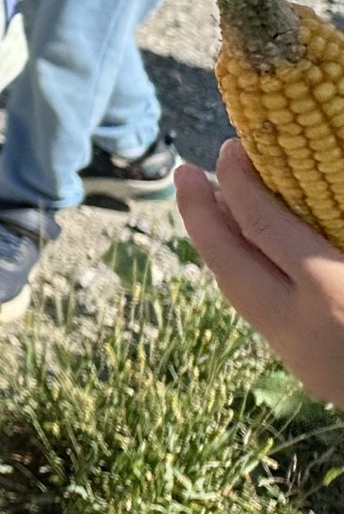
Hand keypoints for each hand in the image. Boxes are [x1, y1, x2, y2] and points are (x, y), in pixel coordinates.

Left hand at [177, 139, 343, 405]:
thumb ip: (334, 223)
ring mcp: (294, 348)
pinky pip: (254, 307)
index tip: (230, 149)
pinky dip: (240, 271)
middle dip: (197, 212)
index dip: (239, 182)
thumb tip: (316, 184)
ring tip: (210, 202)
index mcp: (329, 291)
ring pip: (232, 287)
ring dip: (215, 241)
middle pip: (225, 259)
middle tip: (185, 170)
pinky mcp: (299, 364)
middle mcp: (299, 321)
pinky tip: (242, 249)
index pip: (262, 227)